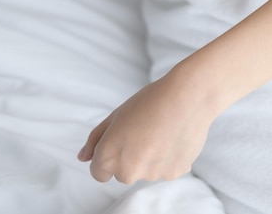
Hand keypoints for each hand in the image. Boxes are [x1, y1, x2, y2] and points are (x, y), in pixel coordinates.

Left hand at [78, 71, 215, 183]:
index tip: (120, 142)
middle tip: (143, 132)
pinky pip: (165, 169)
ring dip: (150, 158)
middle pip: (123, 174)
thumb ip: (96, 139)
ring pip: (146, 172)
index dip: (107, 156)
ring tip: (162, 132)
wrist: (189, 97)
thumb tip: (82, 158)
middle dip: (129, 158)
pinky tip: (174, 137)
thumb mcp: (116, 115)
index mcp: (109, 156)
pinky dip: (168, 158)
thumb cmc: (150, 101)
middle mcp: (128, 171)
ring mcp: (152, 175)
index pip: (99, 173)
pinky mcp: (174, 173)